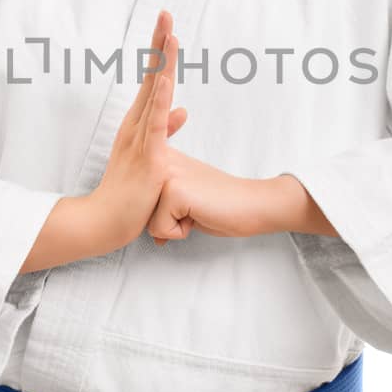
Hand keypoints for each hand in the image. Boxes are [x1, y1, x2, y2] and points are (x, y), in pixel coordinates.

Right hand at [90, 8, 188, 248]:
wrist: (105, 221)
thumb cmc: (128, 193)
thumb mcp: (153, 156)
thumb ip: (166, 130)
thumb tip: (183, 110)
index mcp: (138, 123)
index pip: (153, 80)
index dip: (161, 52)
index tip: (169, 25)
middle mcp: (136, 124)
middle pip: (152, 76)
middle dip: (160, 44)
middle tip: (167, 13)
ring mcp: (140, 138)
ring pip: (154, 93)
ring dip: (163, 64)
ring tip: (171, 35)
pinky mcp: (148, 156)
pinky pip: (155, 125)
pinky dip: (161, 101)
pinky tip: (168, 81)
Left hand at [147, 146, 269, 243]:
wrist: (251, 204)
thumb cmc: (220, 204)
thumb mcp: (183, 200)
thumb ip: (161, 206)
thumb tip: (149, 234)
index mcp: (161, 157)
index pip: (140, 198)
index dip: (163, 211)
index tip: (189, 200)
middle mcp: (159, 161)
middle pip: (141, 211)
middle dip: (166, 220)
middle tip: (195, 207)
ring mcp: (166, 174)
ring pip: (149, 222)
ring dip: (173, 226)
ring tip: (196, 210)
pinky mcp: (173, 191)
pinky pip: (160, 230)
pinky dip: (181, 231)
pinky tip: (199, 214)